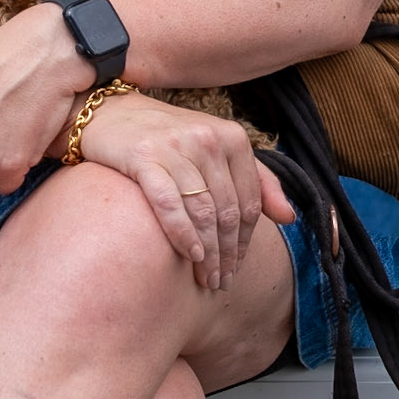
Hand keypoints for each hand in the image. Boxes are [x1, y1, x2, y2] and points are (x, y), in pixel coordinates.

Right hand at [77, 92, 294, 290]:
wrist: (109, 115)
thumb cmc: (166, 138)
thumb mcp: (215, 151)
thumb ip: (256, 180)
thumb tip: (289, 218)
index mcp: (232, 137)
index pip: (249, 203)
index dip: (246, 242)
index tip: (237, 267)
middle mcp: (208, 139)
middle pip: (227, 212)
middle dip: (227, 254)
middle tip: (221, 283)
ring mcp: (176, 146)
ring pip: (203, 212)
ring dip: (207, 253)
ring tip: (206, 278)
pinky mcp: (143, 156)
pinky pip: (170, 204)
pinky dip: (182, 233)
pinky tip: (189, 255)